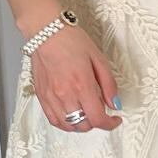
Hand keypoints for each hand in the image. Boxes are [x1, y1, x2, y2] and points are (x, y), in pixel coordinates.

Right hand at [28, 19, 122, 134]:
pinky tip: (71, 115)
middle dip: (96, 121)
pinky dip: (65, 123)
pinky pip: (54, 121)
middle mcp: (65, 94)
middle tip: (100, 110)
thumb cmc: (71, 40)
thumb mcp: (98, 57)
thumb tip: (114, 103)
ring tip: (86, 112)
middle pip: (84, 125)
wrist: (46, 31)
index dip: (110, 124)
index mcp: (82, 84)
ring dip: (81, 124)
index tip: (115, 120)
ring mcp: (51, 98)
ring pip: (69, 126)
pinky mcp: (42, 97)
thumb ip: (108, 83)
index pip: (97, 118)